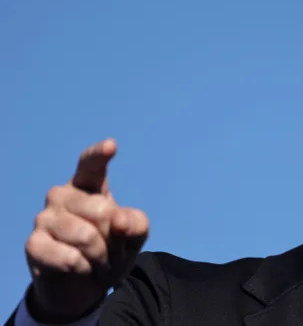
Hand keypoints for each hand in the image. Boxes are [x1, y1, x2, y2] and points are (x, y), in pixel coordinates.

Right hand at [24, 139, 148, 321]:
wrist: (83, 288)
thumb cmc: (109, 252)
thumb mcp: (133, 238)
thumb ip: (136, 224)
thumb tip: (119, 219)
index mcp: (88, 186)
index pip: (91, 165)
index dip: (99, 155)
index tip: (111, 146)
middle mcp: (62, 196)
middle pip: (102, 211)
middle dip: (115, 239)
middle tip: (111, 251)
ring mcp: (44, 218)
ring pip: (87, 237)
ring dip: (101, 258)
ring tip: (98, 263)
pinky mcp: (34, 244)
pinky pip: (70, 257)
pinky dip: (84, 269)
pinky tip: (80, 269)